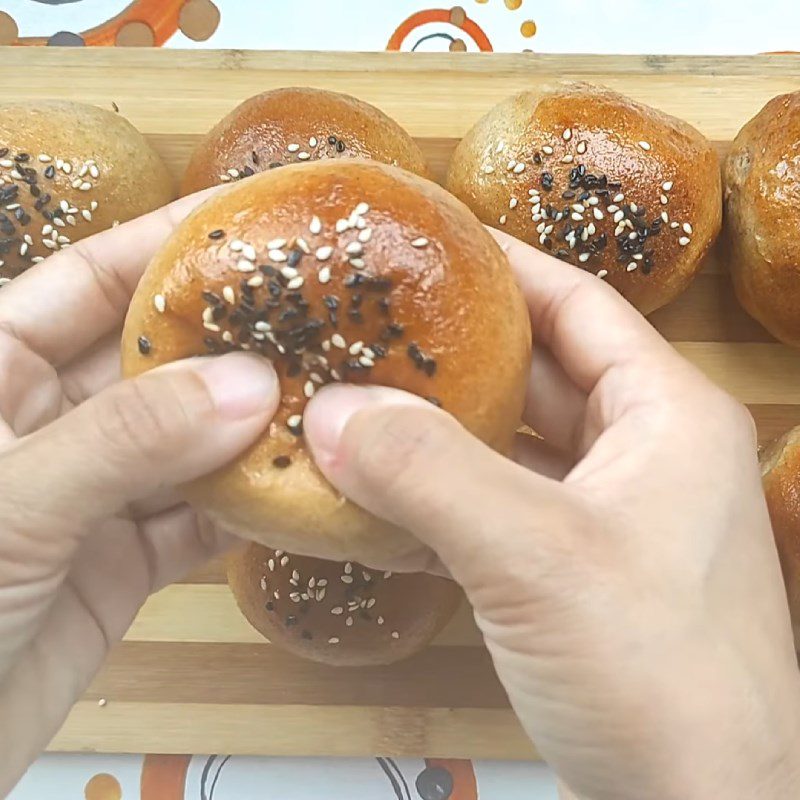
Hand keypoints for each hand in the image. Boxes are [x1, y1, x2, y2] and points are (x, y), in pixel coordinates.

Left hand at [0, 197, 278, 795]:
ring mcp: (91, 492)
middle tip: (319, 310)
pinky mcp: (121, 561)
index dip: (166, 242)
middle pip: (154, 359)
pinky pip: (196, 517)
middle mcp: (46, 420)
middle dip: (231, 337)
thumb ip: (126, 438)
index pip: (88, 280)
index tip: (250, 218)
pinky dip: (245, 504)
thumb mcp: (10, 503)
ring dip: (251, 424)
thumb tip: (251, 384)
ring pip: (187, 440)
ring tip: (330, 389)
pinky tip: (301, 484)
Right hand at [303, 231, 799, 799]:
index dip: (505, 265)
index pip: (578, 303)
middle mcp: (641, 456)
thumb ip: (432, 475)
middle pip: (538, 372)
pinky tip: (379, 492)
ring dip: (440, 428)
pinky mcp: (571, 574)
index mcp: (665, 416)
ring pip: (511, 445)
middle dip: (456, 350)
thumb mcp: (539, 557)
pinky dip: (441, 496)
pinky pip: (496, 508)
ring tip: (360, 396)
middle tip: (374, 321)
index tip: (430, 241)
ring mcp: (606, 518)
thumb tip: (333, 413)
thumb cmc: (665, 682)